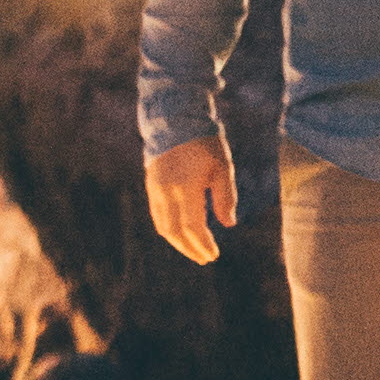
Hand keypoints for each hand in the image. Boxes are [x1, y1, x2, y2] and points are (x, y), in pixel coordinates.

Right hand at [145, 138, 236, 263]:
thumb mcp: (223, 166)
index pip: (192, 227)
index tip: (213, 254)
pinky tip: (181, 233)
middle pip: (174, 232)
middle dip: (189, 249)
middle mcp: (166, 192)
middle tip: (204, 259)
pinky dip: (169, 229)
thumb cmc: (204, 143)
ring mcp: (155, 189)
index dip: (202, 244)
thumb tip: (229, 224)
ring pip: (163, 226)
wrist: (175, 121)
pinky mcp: (151, 186)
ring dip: (178, 242)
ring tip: (194, 250)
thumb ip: (225, 196)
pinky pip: (158, 215)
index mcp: (186, 187)